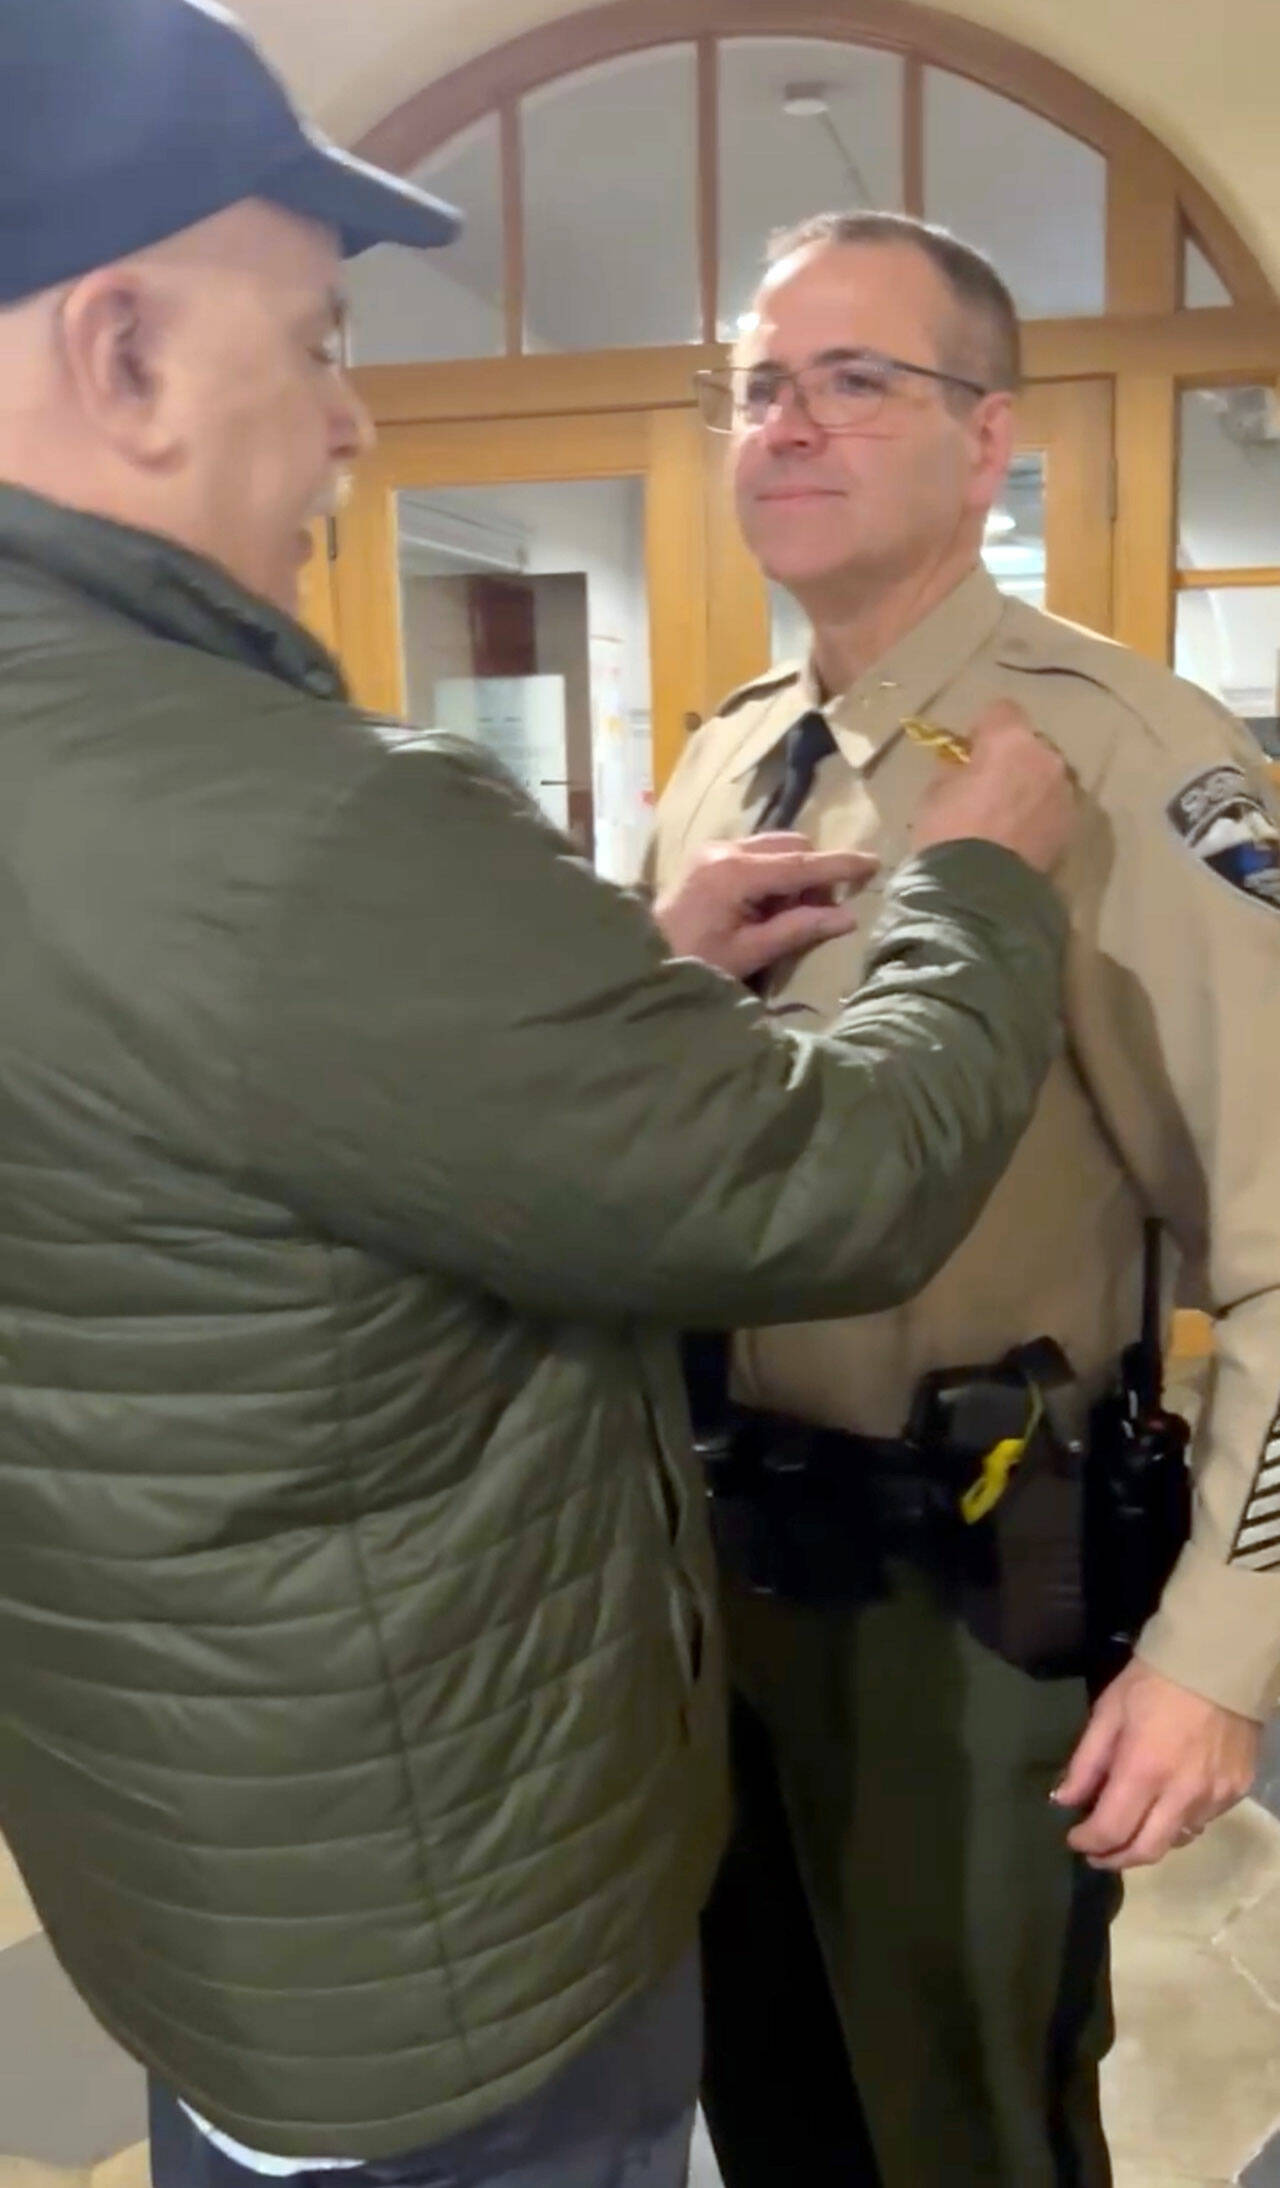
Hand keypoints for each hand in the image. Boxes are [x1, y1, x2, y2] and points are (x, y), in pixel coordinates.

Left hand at [655, 832, 877, 981]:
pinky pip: (757, 852)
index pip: (800, 864)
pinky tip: (766, 906)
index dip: (839, 865)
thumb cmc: (695, 962)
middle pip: (791, 845)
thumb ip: (798, 930)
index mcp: (733, 873)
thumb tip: (847, 917)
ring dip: (794, 873)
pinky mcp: (709, 855)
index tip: (874, 862)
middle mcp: (724, 849)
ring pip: (776, 845)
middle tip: (818, 911)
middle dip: (814, 873)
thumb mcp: (750, 953)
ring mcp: (714, 848)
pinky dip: (773, 873)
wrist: (641, 958)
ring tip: (788, 914)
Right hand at [912, 699, 1075, 873]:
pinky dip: (1040, 810)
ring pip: (1046, 774)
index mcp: (1009, 740)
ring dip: (1030, 784)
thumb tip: (965, 767)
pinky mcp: (1071, 824)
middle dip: (1012, 757)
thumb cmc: (948, 832)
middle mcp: (1045, 757)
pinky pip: (1054, 804)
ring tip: (1007, 814)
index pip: (1001, 710)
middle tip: (989, 784)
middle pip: (1030, 743)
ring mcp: (1063, 792)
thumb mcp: (936, 792)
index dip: (984, 728)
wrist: (978, 889)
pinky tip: (1020, 833)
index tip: (970, 750)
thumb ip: (956, 769)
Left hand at [1051, 1658, 1259, 1870]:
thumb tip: (1064, 1800)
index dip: (1088, 1843)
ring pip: (1177, 1841)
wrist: (1219, 1662)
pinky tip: (1165, 1807)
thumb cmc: (1153, 1681)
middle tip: (1098, 1855)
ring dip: (1148, 1842)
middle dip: (1116, 1859)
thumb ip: (1085, 1761)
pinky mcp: (1237, 1792)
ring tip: (1130, 1830)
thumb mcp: (1109, 1711)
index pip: (1112, 1830)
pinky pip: (1202, 1822)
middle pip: (1146, 1851)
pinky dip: (1178, 1823)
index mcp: (1144, 1770)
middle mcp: (1182, 1794)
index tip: (1074, 1840)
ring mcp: (1214, 1797)